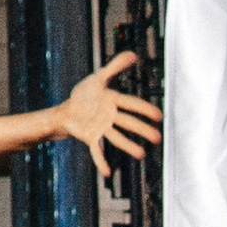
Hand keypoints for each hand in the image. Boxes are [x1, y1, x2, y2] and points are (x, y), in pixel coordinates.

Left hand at [58, 50, 161, 182]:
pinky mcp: (90, 137)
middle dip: (142, 130)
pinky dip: (101, 161)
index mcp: (113, 102)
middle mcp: (110, 117)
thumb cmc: (84, 95)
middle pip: (128, 123)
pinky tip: (107, 172)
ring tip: (141, 155)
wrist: (66, 110)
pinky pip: (97, 150)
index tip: (159, 116)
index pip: (131, 104)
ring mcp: (101, 128)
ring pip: (116, 138)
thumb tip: (134, 54)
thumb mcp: (98, 78)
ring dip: (128, 146)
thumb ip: (115, 66)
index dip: (144, 109)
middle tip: (158, 138)